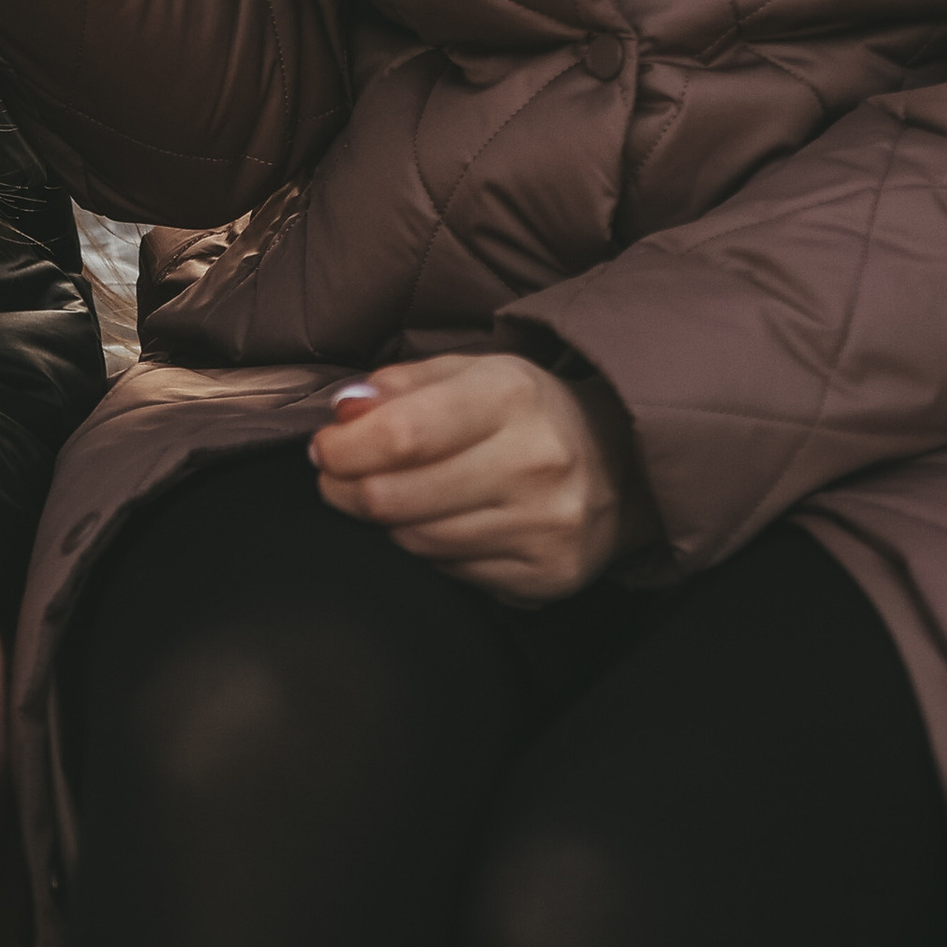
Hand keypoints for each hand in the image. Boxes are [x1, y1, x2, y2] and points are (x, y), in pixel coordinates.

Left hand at [309, 353, 651, 600]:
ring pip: (416, 541)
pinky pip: (450, 572)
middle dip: (345, 490)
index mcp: (510, 396)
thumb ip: (401, 385)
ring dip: (385, 521)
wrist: (622, 462)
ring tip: (390, 496)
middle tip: (337, 478)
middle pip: (394, 498)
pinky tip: (441, 522)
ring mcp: (542, 526)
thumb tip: (343, 411)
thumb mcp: (472, 372)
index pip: (400, 435)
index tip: (325, 449)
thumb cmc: (530, 412)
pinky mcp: (545, 575)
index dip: (345, 449)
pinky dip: (429, 549)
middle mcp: (533, 462)